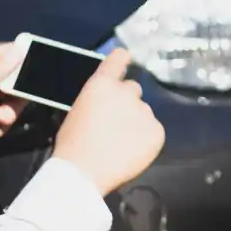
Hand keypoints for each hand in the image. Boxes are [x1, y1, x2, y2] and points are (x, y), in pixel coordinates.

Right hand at [52, 49, 165, 195]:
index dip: (123, 59)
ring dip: (136, 122)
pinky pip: (154, 131)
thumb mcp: (79, 110)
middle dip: (127, 102)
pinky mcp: (157, 131)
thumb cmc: (73, 144)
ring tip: (120, 144)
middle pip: (133, 89)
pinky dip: (146, 140)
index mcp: (102, 84)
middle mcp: (126, 92)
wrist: (83, 172)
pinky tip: (130, 152)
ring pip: (143, 112)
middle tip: (116, 123)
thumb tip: (107, 103)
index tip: (127, 57)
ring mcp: (144, 111)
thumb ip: (98, 99)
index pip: (119, 59)